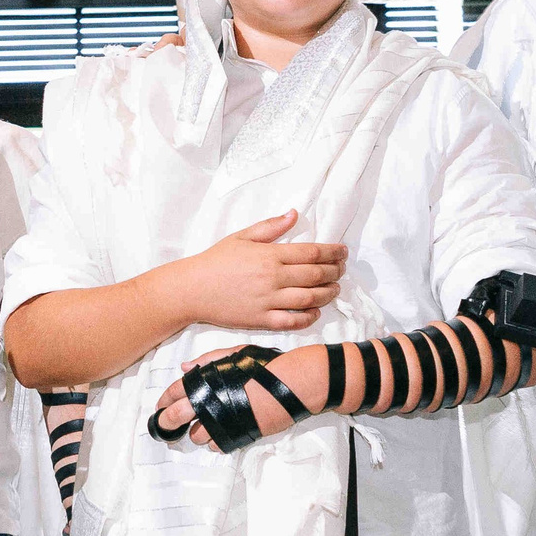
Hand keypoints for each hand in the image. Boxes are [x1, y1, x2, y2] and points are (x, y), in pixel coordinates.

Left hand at [149, 344, 323, 447]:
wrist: (293, 384)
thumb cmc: (266, 366)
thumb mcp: (236, 354)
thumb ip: (208, 360)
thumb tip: (185, 367)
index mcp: (207, 379)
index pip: (175, 391)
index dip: (164, 399)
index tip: (161, 405)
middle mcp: (211, 401)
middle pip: (176, 417)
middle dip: (167, 422)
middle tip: (165, 425)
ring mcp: (223, 421)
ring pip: (196, 435)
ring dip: (195, 432)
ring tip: (202, 426)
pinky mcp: (237, 436)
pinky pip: (216, 444)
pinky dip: (215, 440)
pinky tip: (219, 432)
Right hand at [162, 211, 345, 331]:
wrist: (192, 289)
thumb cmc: (216, 260)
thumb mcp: (242, 237)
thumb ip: (270, 227)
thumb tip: (294, 214)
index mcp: (270, 255)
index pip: (312, 252)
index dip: (333, 252)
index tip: (343, 252)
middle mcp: (273, 278)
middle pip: (316, 275)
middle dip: (335, 272)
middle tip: (342, 269)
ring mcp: (268, 301)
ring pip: (309, 298)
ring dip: (328, 294)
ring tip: (334, 289)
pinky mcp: (262, 320)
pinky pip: (292, 321)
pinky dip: (309, 317)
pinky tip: (315, 311)